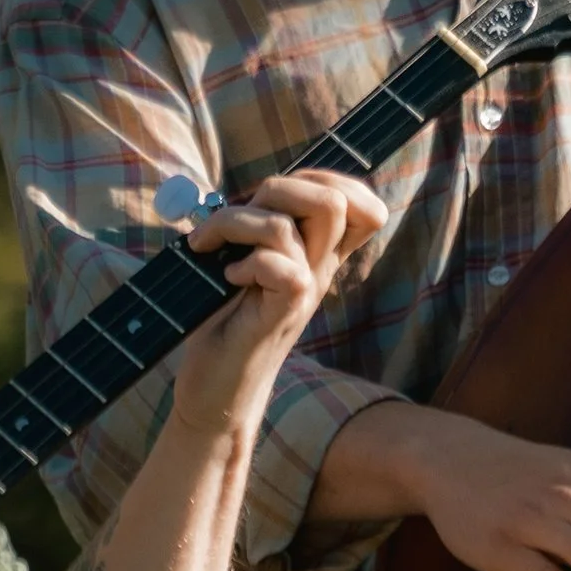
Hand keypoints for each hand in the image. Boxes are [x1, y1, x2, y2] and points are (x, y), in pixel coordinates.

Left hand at [170, 171, 387, 437]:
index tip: (272, 194)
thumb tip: (245, 192)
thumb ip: (259, 231)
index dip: (325, 177)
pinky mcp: (278, 317)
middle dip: (278, 187)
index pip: (359, 201)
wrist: (217, 393)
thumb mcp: (247, 266)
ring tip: (211, 246)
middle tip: (237, 215)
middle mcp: (318, 270)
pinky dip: (244, 263)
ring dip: (236, 222)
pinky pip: (279, 268)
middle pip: (334, 199)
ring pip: (289, 226)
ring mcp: (302, 294)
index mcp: (317, 255)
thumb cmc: (224, 325)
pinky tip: (227, 278)